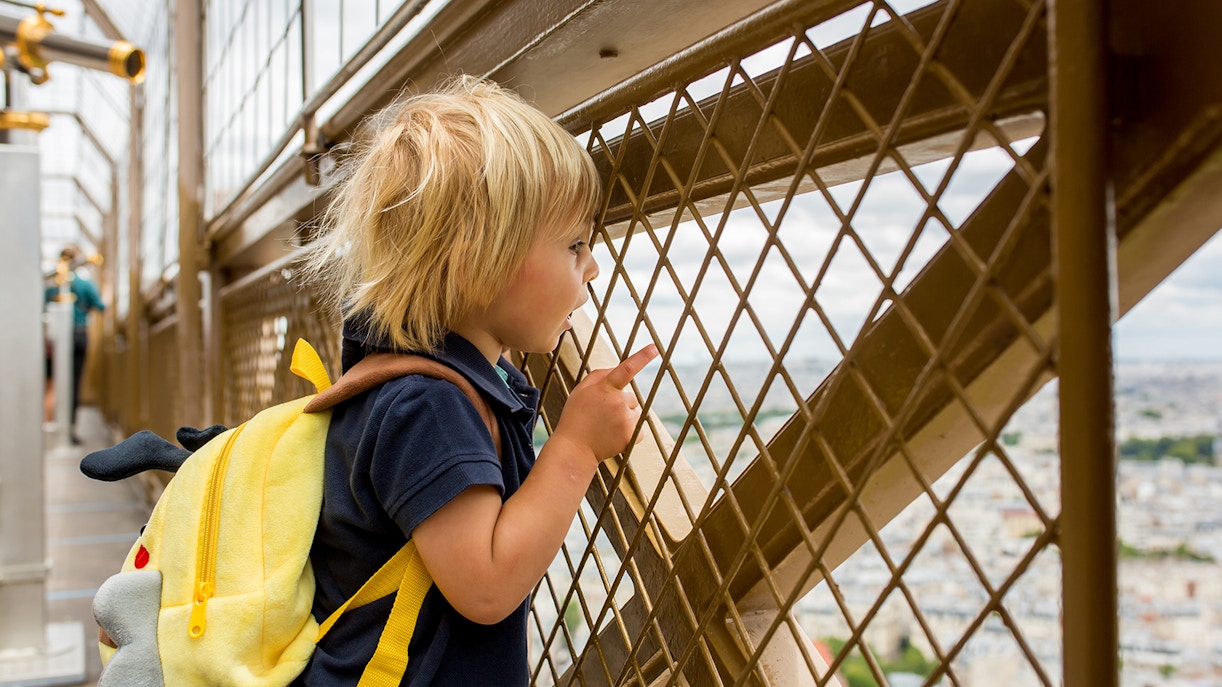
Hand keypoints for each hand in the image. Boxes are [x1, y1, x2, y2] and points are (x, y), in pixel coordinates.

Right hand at [550, 344, 658, 463]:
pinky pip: (639, 429)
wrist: (575, 448)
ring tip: (606, 426)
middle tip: (601, 414)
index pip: (627, 368)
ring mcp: (625, 419)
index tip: (654, 347)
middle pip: (630, 397)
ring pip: (634, 413)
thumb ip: (599, 375)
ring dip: (624, 418)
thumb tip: (617, 368)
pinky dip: (630, 432)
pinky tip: (614, 435)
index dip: (642, 357)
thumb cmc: (576, 416)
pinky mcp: (631, 436)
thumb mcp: (581, 390)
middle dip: (620, 404)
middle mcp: (618, 402)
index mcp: (605, 388)